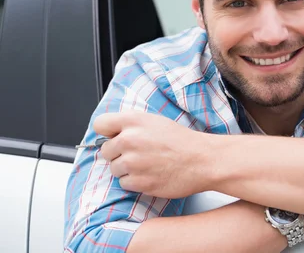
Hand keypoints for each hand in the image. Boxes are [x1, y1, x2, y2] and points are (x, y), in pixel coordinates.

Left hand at [93, 111, 208, 198]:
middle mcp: (129, 140)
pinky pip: (124, 183)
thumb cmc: (183, 141)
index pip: (100, 125)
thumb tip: (112, 135)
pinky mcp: (138, 181)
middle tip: (139, 154)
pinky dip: (135, 182)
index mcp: (134, 120)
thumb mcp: (156, 121)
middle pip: (105, 150)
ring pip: (114, 169)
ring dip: (127, 169)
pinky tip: (151, 174)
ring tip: (148, 165)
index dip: (107, 133)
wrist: (203, 160)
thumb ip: (131, 126)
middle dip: (119, 154)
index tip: (114, 138)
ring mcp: (133, 162)